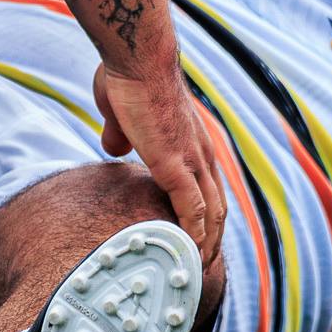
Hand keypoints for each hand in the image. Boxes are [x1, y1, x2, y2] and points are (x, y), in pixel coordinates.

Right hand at [94, 65, 227, 264]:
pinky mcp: (176, 165)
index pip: (208, 190)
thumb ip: (121, 133)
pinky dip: (194, 236)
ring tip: (197, 273)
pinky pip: (193, 210)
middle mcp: (201, 155)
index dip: (205, 218)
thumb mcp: (123, 113)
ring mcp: (192, 161)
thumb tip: (114, 147)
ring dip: (206, 245)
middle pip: (217, 208)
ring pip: (211, 214)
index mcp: (192, 144)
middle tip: (202, 269)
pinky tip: (189, 257)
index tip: (198, 242)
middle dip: (212, 240)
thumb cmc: (128, 78)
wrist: (136, 59)